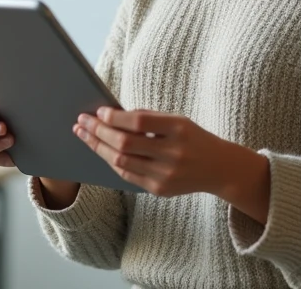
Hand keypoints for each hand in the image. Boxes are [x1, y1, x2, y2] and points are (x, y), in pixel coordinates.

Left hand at [75, 107, 270, 221]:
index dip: (116, 117)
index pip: (140, 121)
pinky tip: (101, 150)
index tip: (99, 111)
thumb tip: (111, 115)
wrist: (219, 168)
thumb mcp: (177, 121)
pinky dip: (112, 162)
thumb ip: (148, 118)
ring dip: (98, 147)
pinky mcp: (160, 190)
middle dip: (98, 131)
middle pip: (125, 144)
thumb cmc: (192, 138)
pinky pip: (127, 175)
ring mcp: (166, 175)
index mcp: (179, 129)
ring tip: (84, 135)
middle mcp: (173, 154)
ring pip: (121, 162)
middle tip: (81, 121)